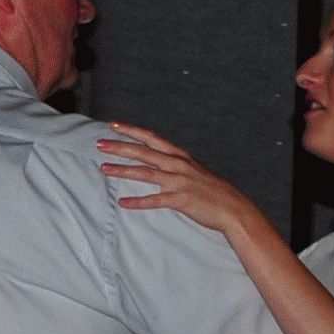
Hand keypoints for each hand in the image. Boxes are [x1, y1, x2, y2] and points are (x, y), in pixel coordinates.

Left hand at [97, 126, 272, 244]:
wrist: (233, 208)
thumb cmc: (213, 191)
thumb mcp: (194, 171)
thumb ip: (176, 165)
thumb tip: (160, 161)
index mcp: (180, 156)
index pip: (151, 138)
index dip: (131, 131)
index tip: (113, 125)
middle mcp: (178, 165)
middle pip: (144, 152)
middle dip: (120, 147)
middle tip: (99, 144)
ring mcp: (179, 182)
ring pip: (145, 173)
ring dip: (123, 170)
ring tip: (104, 169)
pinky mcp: (180, 200)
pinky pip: (155, 200)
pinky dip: (138, 202)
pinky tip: (123, 203)